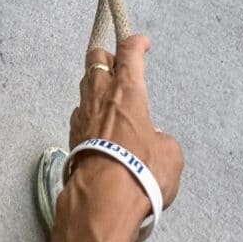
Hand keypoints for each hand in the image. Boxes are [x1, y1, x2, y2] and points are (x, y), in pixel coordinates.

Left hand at [69, 35, 183, 210]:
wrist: (102, 200)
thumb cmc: (140, 173)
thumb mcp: (170, 155)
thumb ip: (161, 138)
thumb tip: (151, 139)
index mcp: (127, 91)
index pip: (129, 53)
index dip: (135, 43)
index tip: (141, 41)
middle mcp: (100, 95)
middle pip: (95, 58)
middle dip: (107, 56)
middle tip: (120, 67)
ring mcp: (82, 114)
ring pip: (85, 85)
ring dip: (97, 85)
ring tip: (112, 98)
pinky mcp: (71, 135)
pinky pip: (80, 113)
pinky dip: (90, 113)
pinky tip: (100, 126)